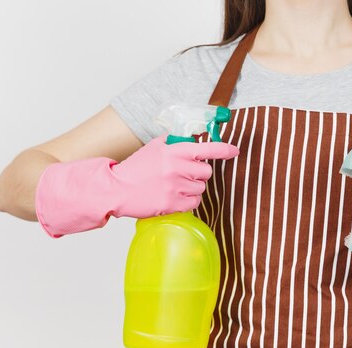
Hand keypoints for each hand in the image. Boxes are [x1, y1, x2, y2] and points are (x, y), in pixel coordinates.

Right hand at [109, 134, 238, 217]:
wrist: (117, 188)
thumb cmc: (137, 168)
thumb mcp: (155, 147)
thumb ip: (175, 143)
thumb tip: (195, 140)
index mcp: (174, 151)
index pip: (207, 149)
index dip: (224, 150)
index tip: (235, 151)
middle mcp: (177, 168)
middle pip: (206, 172)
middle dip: (197, 173)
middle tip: (181, 174)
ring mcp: (175, 187)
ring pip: (201, 188)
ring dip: (192, 188)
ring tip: (174, 186)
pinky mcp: (172, 204)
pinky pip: (195, 202)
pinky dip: (188, 201)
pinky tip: (174, 197)